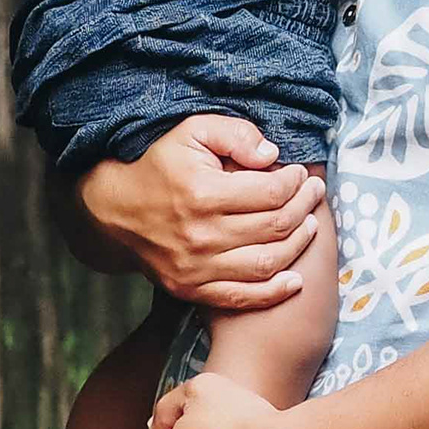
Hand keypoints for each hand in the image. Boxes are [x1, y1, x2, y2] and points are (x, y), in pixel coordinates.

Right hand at [75, 115, 327, 308]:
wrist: (113, 208)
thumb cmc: (160, 165)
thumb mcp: (192, 132)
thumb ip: (235, 134)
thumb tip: (272, 155)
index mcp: (204, 193)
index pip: (270, 192)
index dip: (295, 183)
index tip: (301, 174)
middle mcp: (202, 235)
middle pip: (274, 227)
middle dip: (304, 208)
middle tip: (314, 195)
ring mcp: (196, 267)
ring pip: (266, 263)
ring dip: (297, 245)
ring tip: (310, 226)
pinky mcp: (191, 289)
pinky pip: (241, 297)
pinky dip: (273, 292)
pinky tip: (295, 279)